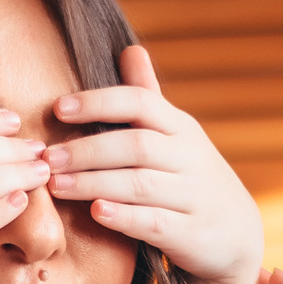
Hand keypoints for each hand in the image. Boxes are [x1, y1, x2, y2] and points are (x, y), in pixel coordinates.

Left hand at [45, 45, 263, 283]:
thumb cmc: (189, 178)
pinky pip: (155, 222)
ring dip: (94, 183)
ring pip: (141, 184)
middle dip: (87, 150)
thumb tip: (129, 49)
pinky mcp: (190, 233)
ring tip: (56, 185)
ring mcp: (192, 196)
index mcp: (180, 128)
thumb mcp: (176, 136)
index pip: (141, 102)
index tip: (59, 108)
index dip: (99, 102)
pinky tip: (96, 212)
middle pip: (136, 145)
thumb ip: (148, 98)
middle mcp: (189, 157)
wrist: (235, 234)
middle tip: (47, 157)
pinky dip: (125, 217)